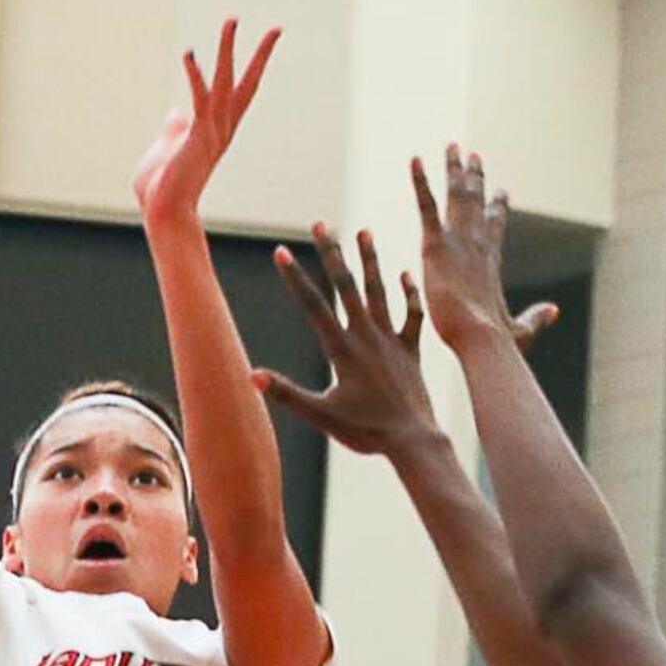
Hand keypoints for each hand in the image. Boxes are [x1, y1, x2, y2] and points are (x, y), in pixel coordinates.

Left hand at [134, 21, 280, 232]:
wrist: (162, 212)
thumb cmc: (161, 187)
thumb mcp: (167, 148)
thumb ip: (173, 128)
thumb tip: (176, 110)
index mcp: (218, 131)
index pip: (242, 93)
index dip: (254, 68)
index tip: (266, 46)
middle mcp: (222, 129)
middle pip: (248, 84)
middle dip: (261, 55)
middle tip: (276, 28)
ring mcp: (212, 131)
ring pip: (227, 82)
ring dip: (228, 49)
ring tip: (233, 20)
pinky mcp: (197, 135)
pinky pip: (200, 98)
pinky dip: (195, 74)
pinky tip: (190, 53)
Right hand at [257, 222, 553, 458]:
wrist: (413, 439)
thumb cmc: (365, 432)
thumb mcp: (320, 415)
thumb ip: (287, 394)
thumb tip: (252, 376)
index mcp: (342, 350)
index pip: (313, 306)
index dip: (295, 278)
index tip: (281, 251)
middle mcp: (367, 336)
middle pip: (346, 287)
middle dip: (331, 254)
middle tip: (321, 225)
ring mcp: (391, 340)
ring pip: (379, 291)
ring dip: (370, 261)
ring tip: (363, 232)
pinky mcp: (411, 350)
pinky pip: (411, 315)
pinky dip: (409, 294)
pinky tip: (405, 274)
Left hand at [410, 145, 532, 353]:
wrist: (481, 338)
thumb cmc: (497, 343)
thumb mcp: (519, 330)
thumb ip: (535, 318)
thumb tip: (555, 311)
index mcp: (491, 264)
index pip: (495, 229)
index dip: (498, 209)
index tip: (501, 191)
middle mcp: (478, 246)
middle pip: (477, 204)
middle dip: (475, 179)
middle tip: (473, 156)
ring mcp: (459, 242)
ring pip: (458, 197)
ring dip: (455, 170)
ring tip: (452, 146)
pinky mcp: (437, 245)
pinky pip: (427, 206)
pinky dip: (420, 182)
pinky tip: (414, 160)